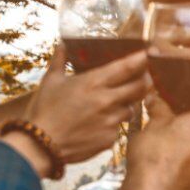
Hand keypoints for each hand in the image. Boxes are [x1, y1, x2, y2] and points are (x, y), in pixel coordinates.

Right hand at [20, 44, 149, 168]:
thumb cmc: (44, 110)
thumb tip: (63, 44)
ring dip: (127, 104)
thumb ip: (60, 60)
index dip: (142, 59)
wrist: (40, 145)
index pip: (127, 67)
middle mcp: (106, 101)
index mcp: (93, 83)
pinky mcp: (110, 139)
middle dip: (146, 81)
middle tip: (146, 77)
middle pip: (140, 88)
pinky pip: (118, 128)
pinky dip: (112, 124)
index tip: (149, 53)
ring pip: (131, 109)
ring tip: (111, 104)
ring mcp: (110, 121)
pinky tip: (97, 124)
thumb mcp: (50, 81)